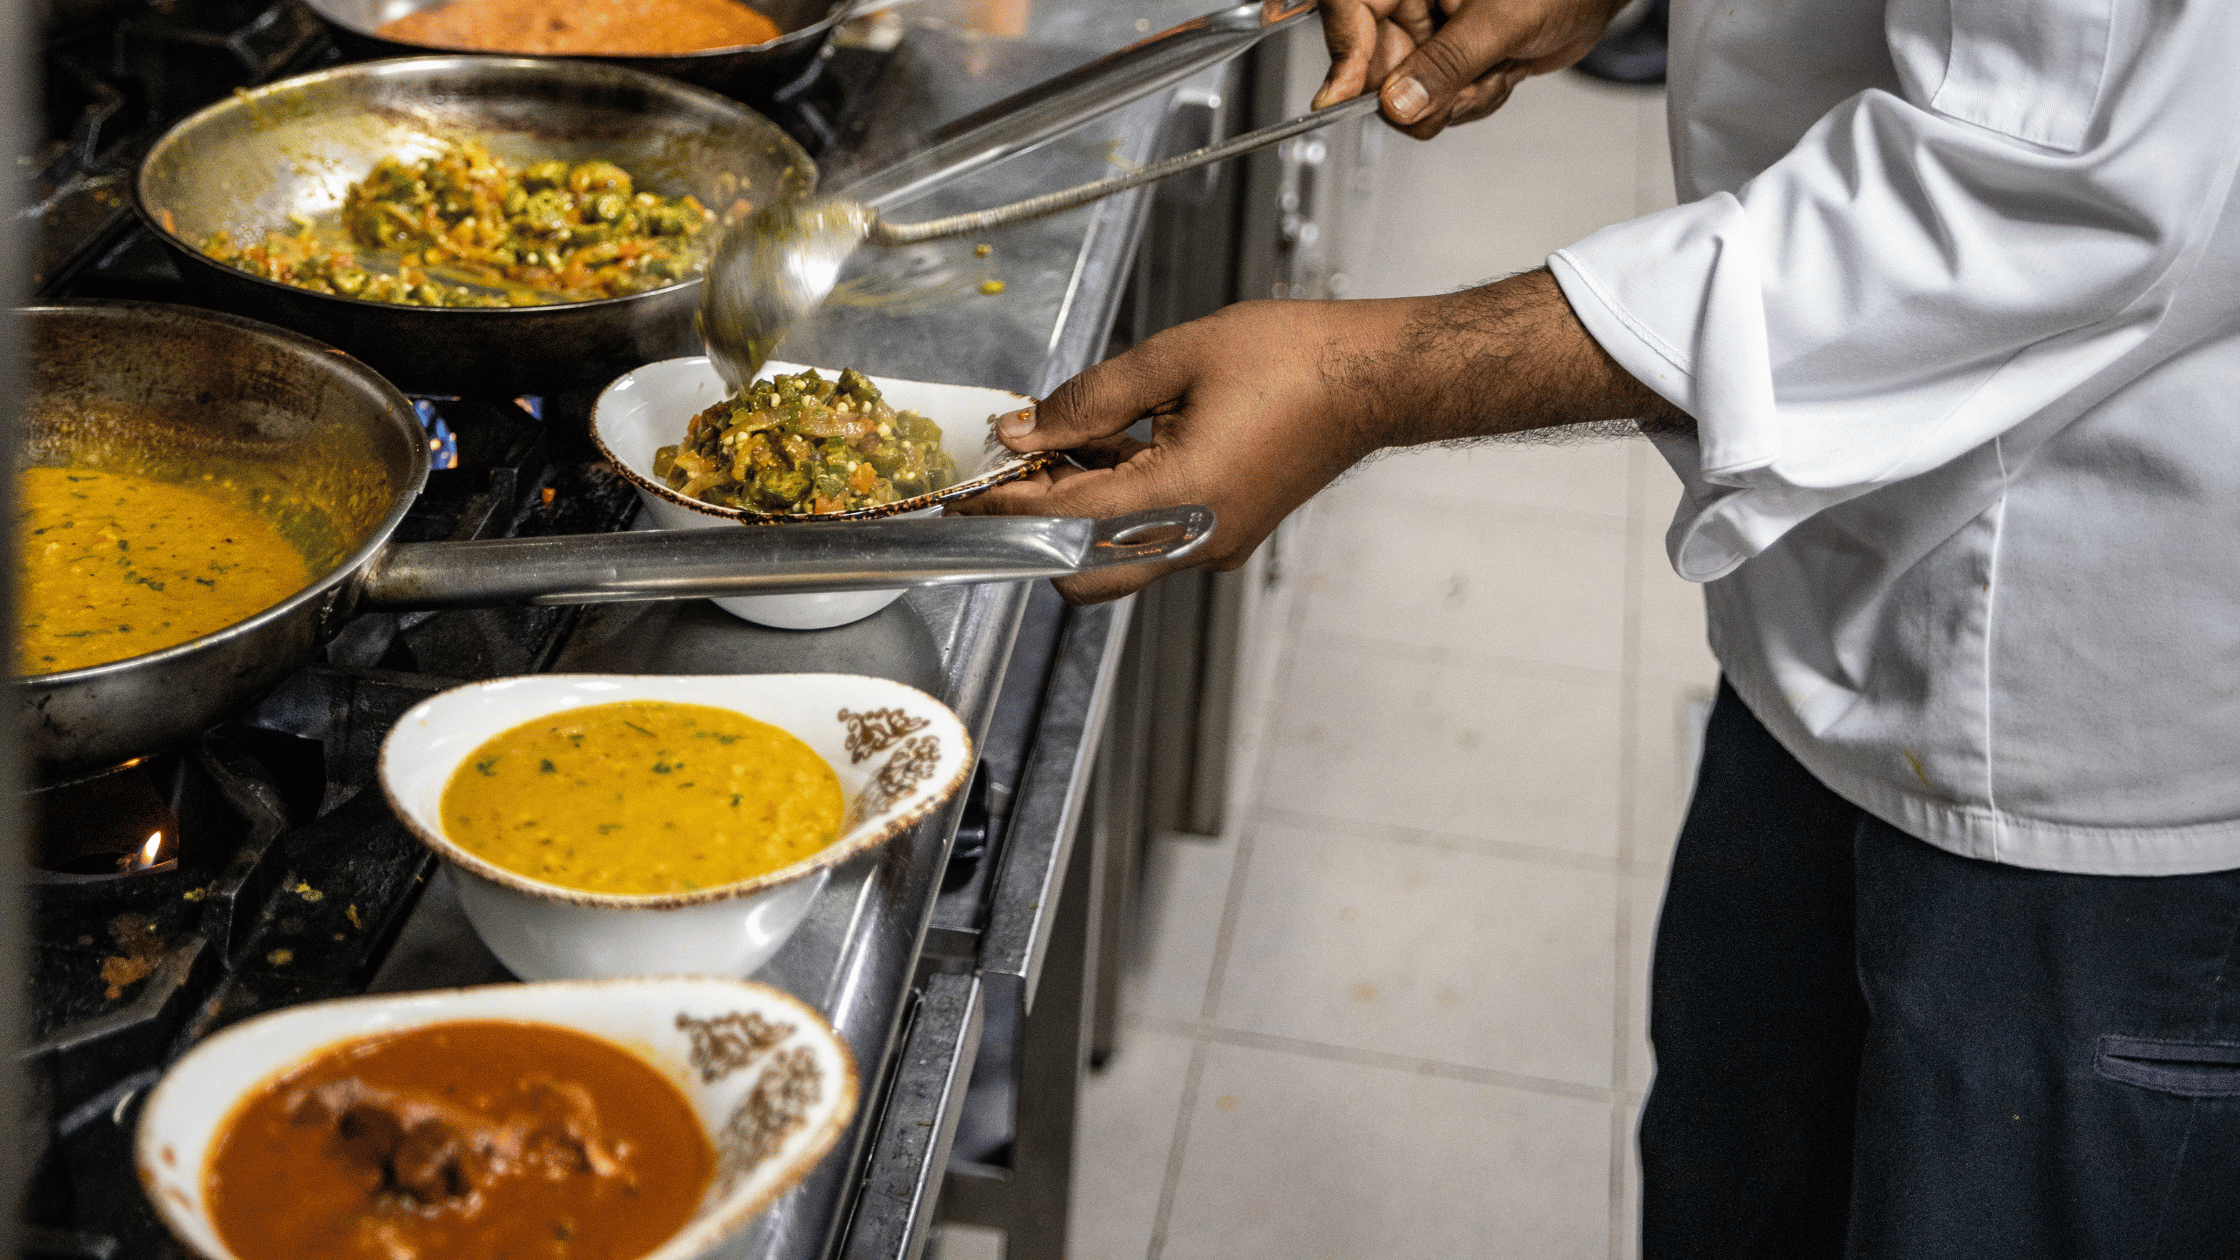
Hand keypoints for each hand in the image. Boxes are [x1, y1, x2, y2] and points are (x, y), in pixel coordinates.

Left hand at [951, 298, 1412, 602]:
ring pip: (1112, 561)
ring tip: (1071, 439)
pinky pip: (1150, 541)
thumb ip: (1088, 400)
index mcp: (1180, 498)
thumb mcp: (1175, 358)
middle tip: (1012, 470)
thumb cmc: (1292, 360)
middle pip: (1079, 575)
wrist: (1375, 379)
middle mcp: (1195, 541)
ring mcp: (1212, 548)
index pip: (1059, 521)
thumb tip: (1023, 431)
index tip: (959, 496)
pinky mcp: (1225, 538)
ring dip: (1076, 511)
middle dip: (1034, 528)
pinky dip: (1117, 505)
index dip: (1000, 508)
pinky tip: (1119, 444)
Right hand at [1312, 0, 1629, 138]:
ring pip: (1405, 92)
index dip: (1342, 52)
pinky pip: (1435, 101)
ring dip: (1451, 101)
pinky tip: (1497, 76)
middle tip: (1452, 96)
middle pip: (1372, 62)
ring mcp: (1427, 31)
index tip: (1342, 97)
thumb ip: (1447, 62)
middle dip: (1415, 94)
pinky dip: (1468, 102)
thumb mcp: (1501, 21)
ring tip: (1492, 74)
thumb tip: (1399, 103)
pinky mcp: (1446, 59)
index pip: (1349, 6)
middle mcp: (1412, 0)